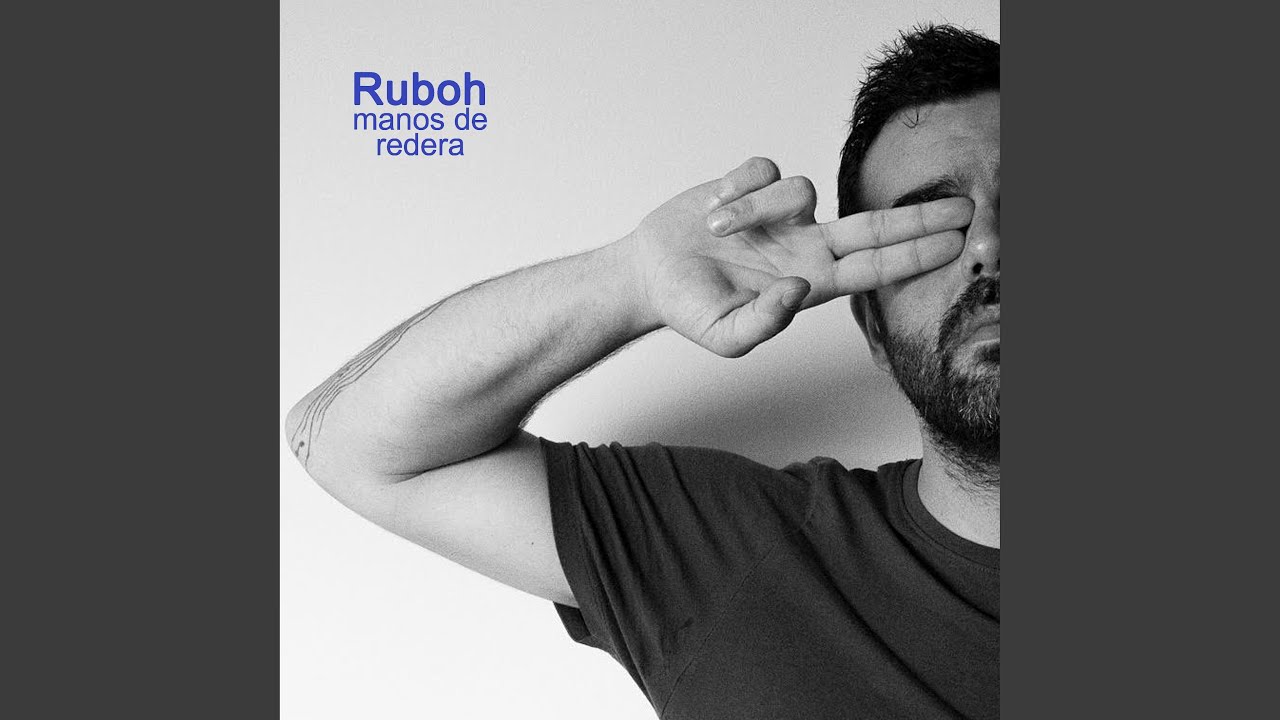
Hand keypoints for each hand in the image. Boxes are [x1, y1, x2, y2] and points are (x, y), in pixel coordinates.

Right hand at [624, 157, 971, 356]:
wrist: (646, 276)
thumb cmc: (690, 310)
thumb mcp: (725, 335)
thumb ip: (763, 323)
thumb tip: (798, 292)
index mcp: (809, 281)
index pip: (875, 267)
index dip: (917, 255)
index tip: (958, 244)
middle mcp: (804, 243)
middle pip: (874, 224)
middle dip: (918, 216)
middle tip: (965, 203)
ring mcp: (781, 213)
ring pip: (798, 189)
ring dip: (757, 209)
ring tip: (717, 232)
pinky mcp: (753, 185)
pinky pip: (763, 170)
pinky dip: (738, 189)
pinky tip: (713, 209)